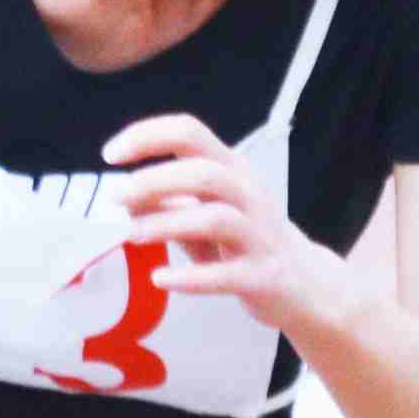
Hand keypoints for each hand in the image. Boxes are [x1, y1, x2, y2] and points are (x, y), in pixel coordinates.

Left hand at [99, 114, 337, 338]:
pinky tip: (160, 279)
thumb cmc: (249, 243)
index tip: (110, 154)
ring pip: (215, 219)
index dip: (147, 136)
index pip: (189, 132)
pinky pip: (227, 275)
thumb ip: (168, 203)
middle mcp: (249, 195)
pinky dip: (190, 277)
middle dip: (155, 180)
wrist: (308, 285)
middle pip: (203, 172)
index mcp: (232, 169)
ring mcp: (259, 235)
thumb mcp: (207, 212)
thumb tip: (123, 198)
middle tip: (117, 196)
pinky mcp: (264, 276)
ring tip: (133, 234)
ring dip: (168, 223)